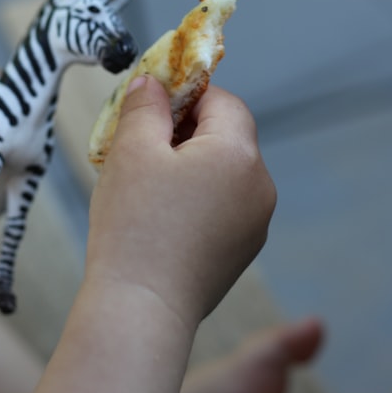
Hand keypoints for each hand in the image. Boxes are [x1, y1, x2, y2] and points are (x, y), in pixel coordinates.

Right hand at [85, 75, 275, 328]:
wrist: (142, 309)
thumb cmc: (135, 226)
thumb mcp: (131, 151)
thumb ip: (146, 107)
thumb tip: (153, 83)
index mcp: (239, 153)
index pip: (222, 101)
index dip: (186, 94)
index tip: (150, 103)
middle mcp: (260, 186)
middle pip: (227, 137)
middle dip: (185, 131)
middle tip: (139, 143)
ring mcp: (255, 223)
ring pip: (224, 174)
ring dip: (190, 167)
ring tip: (144, 184)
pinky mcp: (241, 252)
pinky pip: (222, 208)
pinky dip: (196, 200)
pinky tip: (159, 216)